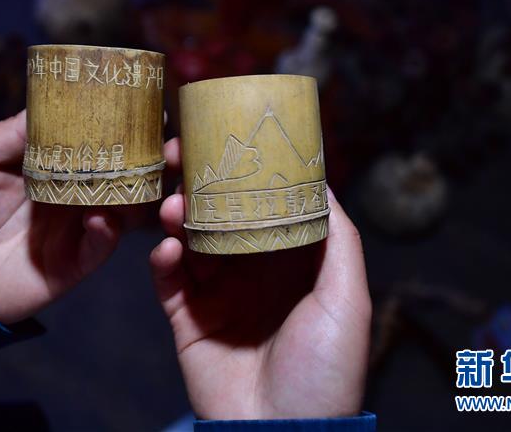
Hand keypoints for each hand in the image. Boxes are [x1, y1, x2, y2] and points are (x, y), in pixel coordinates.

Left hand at [0, 110, 121, 323]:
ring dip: (130, 190)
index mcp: (45, 166)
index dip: (108, 124)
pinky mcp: (74, 262)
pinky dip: (108, 229)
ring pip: (119, 205)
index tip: (130, 104)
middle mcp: (67, 194)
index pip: (86, 140)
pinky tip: (98, 216)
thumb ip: (12, 132)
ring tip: (130, 176)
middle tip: (152, 140)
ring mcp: (73, 228)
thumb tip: (54, 102)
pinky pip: (104, 244)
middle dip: (133, 155)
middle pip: (113, 170)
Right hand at [150, 138, 370, 419]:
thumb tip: (322, 182)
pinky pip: (168, 281)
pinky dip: (164, 260)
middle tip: (182, 156)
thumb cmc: (325, 371)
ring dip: (178, 216)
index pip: (264, 205)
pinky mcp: (187, 318)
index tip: (231, 138)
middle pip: (220, 215)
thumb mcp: (347, 300)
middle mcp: (252, 271)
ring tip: (173, 206)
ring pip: (189, 240)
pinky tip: (168, 249)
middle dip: (201, 185)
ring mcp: (217, 294)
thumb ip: (339, 239)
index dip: (248, 173)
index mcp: (290, 263)